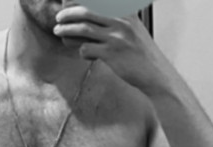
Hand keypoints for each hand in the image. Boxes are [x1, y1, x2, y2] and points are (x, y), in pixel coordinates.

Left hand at [53, 5, 177, 95]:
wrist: (154, 72)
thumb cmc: (138, 51)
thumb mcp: (131, 27)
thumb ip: (115, 18)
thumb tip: (86, 15)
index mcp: (125, 12)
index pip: (97, 1)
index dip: (77, 2)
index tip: (67, 4)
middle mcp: (121, 22)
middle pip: (86, 11)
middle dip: (67, 13)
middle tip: (59, 18)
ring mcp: (116, 37)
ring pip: (82, 28)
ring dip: (66, 30)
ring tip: (58, 31)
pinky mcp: (112, 54)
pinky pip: (85, 48)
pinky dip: (80, 50)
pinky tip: (83, 53)